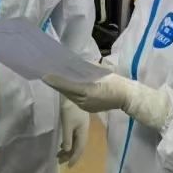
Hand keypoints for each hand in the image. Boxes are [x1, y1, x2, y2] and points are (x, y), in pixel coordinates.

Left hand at [44, 74, 172, 130]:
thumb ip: (87, 68)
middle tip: (47, 74)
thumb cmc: (116, 82)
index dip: (56, 80)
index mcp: (87, 92)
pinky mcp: (88, 109)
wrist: (127, 97)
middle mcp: (84, 101)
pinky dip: (70, 92)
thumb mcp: (101, 72)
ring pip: (70, 96)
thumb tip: (75, 63)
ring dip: (62, 88)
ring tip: (54, 79)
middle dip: (56, 83)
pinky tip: (67, 86)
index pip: (67, 86)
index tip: (45, 75)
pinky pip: (75, 99)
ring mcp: (85, 106)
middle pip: (66, 92)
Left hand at [58, 97, 89, 166]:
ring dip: (69, 149)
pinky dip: (69, 142)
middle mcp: (84, 130)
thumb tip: (68, 151)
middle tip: (59, 161)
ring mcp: (81, 126)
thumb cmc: (70, 109)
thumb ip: (68, 138)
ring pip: (76, 142)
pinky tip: (63, 143)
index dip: (74, 158)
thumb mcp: (67, 124)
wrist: (73, 93)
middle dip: (70, 155)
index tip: (68, 167)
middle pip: (78, 146)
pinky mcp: (78, 122)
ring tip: (59, 154)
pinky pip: (74, 136)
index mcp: (83, 132)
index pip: (80, 149)